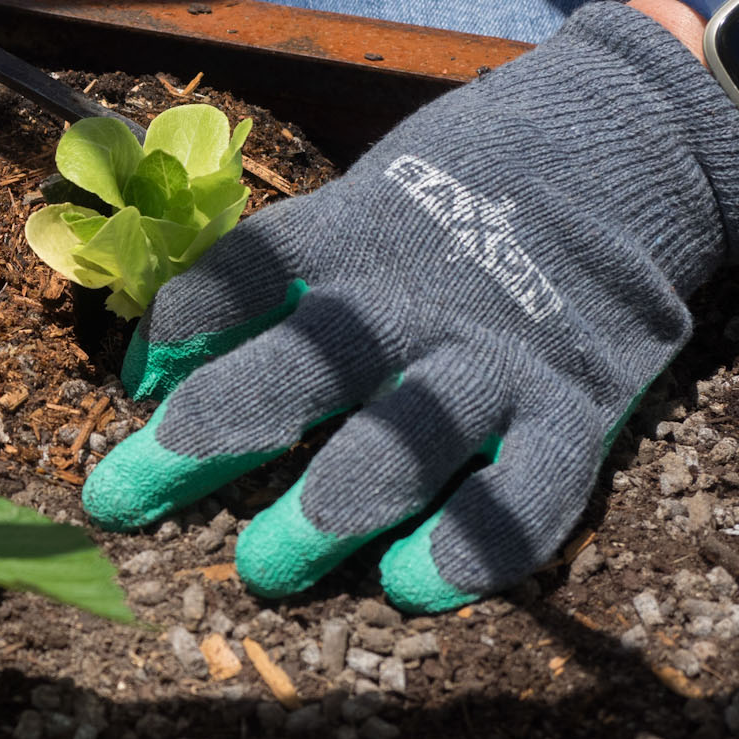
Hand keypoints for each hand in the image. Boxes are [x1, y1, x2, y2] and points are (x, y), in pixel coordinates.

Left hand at [82, 2, 738, 611]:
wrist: (616, 153)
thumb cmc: (443, 200)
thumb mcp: (353, 200)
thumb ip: (275, 277)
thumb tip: (158, 360)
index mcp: (340, 236)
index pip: (233, 278)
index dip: (173, 331)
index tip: (134, 388)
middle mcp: (404, 298)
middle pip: (291, 370)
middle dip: (201, 438)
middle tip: (123, 499)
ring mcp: (488, 353)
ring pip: (400, 440)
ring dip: (327, 509)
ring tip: (261, 568)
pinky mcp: (570, 403)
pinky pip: (526, 490)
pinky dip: (473, 544)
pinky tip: (413, 586)